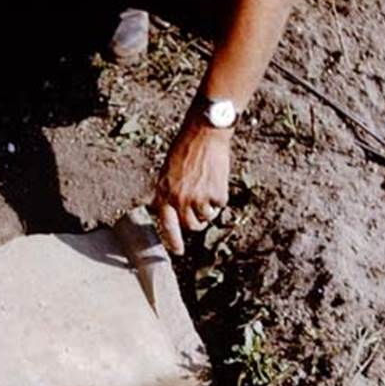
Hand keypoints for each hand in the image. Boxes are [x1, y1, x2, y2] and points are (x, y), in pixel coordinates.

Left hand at [152, 120, 232, 254]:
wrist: (204, 133)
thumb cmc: (185, 149)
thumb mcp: (167, 171)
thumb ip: (166, 192)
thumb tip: (163, 210)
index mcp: (165, 194)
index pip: (167, 224)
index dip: (173, 240)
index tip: (179, 252)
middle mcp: (179, 199)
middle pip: (190, 226)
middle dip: (197, 222)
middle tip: (200, 212)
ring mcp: (198, 198)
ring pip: (206, 217)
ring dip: (209, 207)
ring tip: (207, 187)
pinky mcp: (215, 194)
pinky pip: (220, 205)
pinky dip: (220, 195)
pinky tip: (216, 179)